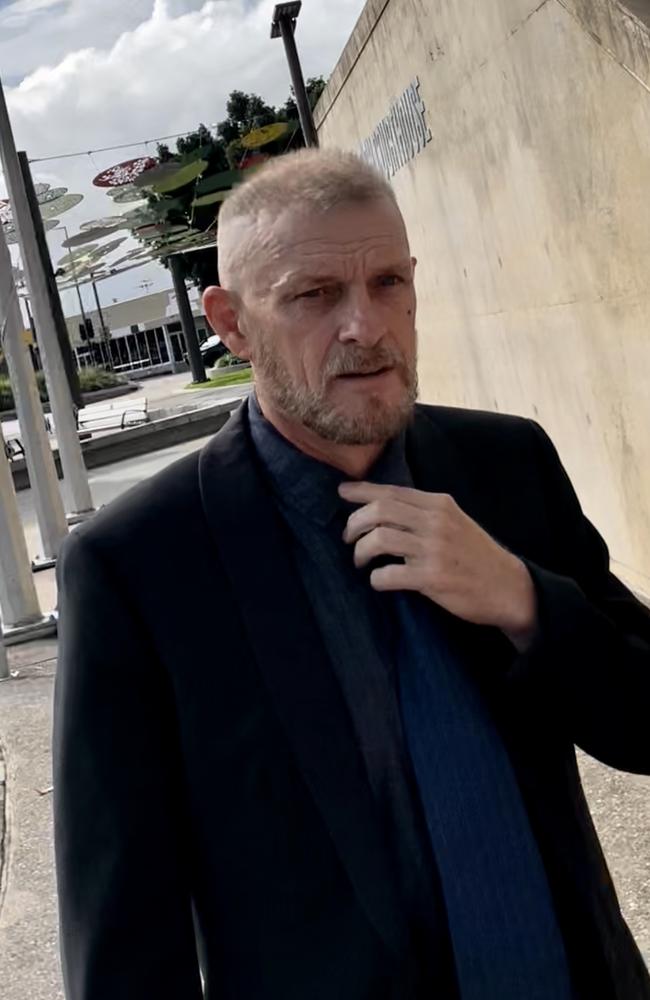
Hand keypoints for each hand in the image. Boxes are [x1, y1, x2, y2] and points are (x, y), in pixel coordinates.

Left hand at [339, 482, 537, 649]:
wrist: (508, 587)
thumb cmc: (476, 555)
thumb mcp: (455, 522)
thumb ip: (424, 512)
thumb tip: (382, 508)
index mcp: (439, 504)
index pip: (391, 491)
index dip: (361, 491)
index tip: (342, 492)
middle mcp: (436, 522)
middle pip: (379, 511)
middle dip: (354, 523)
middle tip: (348, 538)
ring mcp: (434, 550)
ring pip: (379, 539)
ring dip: (361, 551)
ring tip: (360, 561)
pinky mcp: (432, 578)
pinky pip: (388, 575)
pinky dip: (376, 579)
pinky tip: (379, 581)